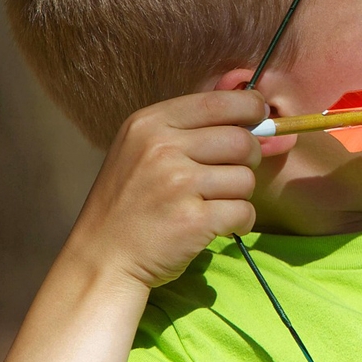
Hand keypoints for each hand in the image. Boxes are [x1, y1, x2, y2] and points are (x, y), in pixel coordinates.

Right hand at [65, 90, 266, 290]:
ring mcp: (177, 184)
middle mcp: (161, 148)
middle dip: (248, 160)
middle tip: (228, 177)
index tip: (258, 120)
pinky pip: (245, 212)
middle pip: (242, 141)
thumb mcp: (144, 150)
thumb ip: (193, 128)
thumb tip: (260, 110)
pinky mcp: (193, 219)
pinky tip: (215, 226)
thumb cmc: (131, 204)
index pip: (220, 101)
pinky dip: (239, 223)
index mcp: (149, 124)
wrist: (101, 260)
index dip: (251, 108)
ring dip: (239, 196)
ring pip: (246, 178)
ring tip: (210, 205)